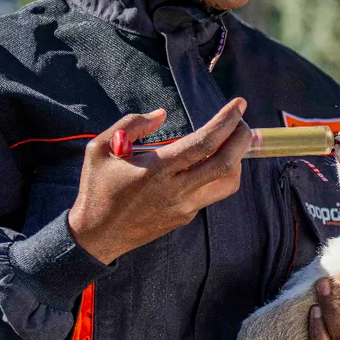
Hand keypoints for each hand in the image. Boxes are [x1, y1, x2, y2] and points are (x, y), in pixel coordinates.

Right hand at [67, 99, 250, 263]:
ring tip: (232, 141)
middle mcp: (176, 190)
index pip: (204, 143)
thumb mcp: (100, 148)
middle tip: (243, 121)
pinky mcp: (186, 217)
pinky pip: (212, 193)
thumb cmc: (98, 188)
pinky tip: (211, 161)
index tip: (239, 104)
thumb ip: (131, 124)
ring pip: (228, 183)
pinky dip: (220, 174)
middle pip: (226, 163)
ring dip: (237, 160)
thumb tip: (162, 114)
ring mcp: (184, 206)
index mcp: (157, 170)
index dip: (226, 121)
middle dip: (242, 138)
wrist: (97, 236)